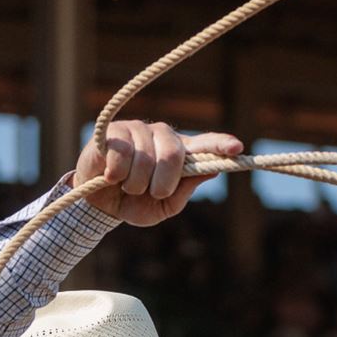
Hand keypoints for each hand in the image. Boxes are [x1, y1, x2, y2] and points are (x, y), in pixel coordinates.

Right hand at [71, 121, 242, 226]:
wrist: (98, 205)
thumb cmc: (134, 203)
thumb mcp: (163, 207)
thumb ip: (184, 190)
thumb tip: (211, 170)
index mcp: (179, 154)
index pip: (205, 145)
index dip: (220, 145)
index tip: (237, 148)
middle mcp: (162, 136)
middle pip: (173, 155)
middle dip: (161, 184)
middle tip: (150, 192)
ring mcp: (138, 130)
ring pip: (145, 158)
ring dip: (133, 184)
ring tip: (125, 185)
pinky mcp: (114, 130)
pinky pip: (122, 154)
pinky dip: (115, 174)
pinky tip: (109, 175)